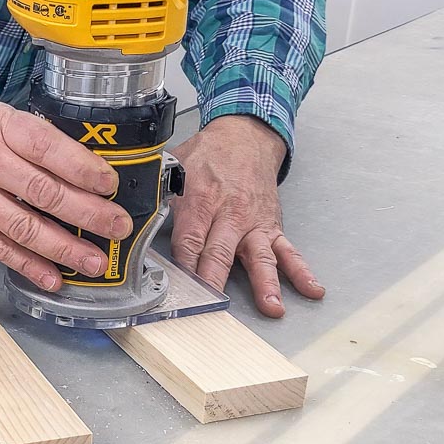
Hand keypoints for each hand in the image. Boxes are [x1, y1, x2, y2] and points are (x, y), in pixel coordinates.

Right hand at [0, 102, 132, 291]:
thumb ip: (35, 140)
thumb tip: (87, 170)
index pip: (47, 148)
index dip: (83, 168)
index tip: (110, 186)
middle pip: (43, 192)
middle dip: (88, 214)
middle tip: (118, 228)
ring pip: (23, 227)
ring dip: (64, 248)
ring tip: (95, 262)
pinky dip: (28, 265)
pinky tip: (53, 277)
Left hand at [170, 115, 324, 317]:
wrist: (245, 136)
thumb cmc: (207, 155)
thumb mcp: (172, 167)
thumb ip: (155, 195)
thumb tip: (132, 217)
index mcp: (200, 201)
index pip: (189, 241)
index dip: (184, 266)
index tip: (178, 290)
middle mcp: (230, 214)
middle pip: (220, 253)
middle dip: (215, 281)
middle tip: (213, 306)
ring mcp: (253, 223)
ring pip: (259, 256)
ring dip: (266, 283)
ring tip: (271, 307)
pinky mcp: (271, 227)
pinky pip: (288, 250)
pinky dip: (301, 270)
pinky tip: (311, 288)